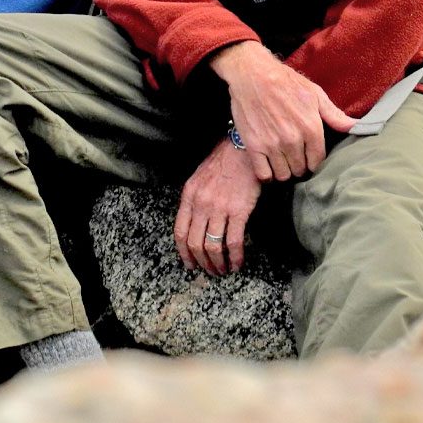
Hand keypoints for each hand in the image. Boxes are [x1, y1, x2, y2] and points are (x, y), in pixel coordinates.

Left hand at [173, 137, 261, 274]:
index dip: (183, 253)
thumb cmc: (222, 163)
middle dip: (202, 263)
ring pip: (213, 247)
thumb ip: (194, 201)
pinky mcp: (238, 211)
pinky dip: (235, 257)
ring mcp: (219, 208)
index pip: (180, 232)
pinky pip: (234, 242)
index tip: (190, 264)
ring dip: (218, 264)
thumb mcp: (199, 179)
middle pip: (195, 243)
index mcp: (189, 196)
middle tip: (210, 271)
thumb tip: (194, 224)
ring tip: (223, 270)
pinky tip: (238, 263)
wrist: (242, 150)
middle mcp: (201, 204)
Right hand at [209, 42, 355, 182]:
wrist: (252, 74)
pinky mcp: (254, 146)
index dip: (313, 161)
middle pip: (300, 170)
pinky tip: (267, 163)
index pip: (318, 162)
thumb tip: (358, 127)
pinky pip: (263, 174)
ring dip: (283, 169)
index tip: (308, 156)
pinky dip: (266, 173)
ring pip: (283, 174)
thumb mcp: (315, 94)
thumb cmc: (285, 82)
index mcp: (311, 129)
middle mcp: (293, 140)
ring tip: (280, 159)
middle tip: (293, 155)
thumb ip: (335, 115)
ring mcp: (272, 144)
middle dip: (298, 165)